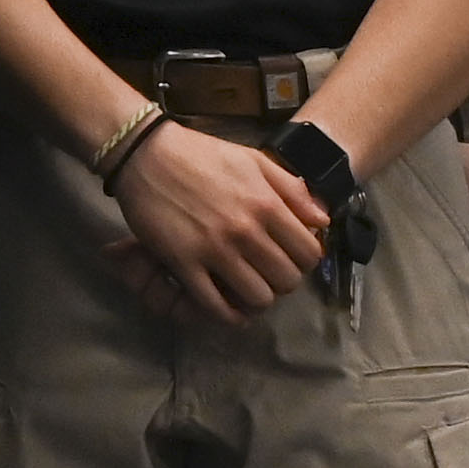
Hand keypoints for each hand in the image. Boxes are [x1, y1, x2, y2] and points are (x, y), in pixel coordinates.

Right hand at [97, 121, 323, 330]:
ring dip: (257, 297)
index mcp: (266, 204)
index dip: (304, 261)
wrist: (146, 153)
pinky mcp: (183, 263)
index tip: (289, 257)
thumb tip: (323, 220)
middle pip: (287, 281)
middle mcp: (245, 231)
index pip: (309, 254)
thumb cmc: (201, 154)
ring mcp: (214, 250)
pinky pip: (215, 306)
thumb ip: (292, 189)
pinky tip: (227, 306)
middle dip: (282, 281)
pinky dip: (227, 314)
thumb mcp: (253, 160)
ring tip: (247, 286)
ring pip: (258, 298)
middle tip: (267, 271)